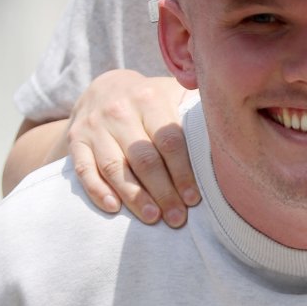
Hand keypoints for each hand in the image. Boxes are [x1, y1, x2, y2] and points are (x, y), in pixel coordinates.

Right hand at [67, 70, 199, 226]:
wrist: (102, 87)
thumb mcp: (170, 93)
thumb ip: (193, 109)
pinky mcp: (76, 141)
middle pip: (144, 157)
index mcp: (149, 98)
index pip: (169, 140)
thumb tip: (230, 131)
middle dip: (163, 191)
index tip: (195, 199)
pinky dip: (98, 190)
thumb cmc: (149, 99)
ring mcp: (94, 126)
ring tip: (152, 218)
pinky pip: (84, 169)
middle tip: (178, 218)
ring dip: (134, 195)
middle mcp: (119, 111)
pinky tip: (114, 209)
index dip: (183, 171)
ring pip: (114, 166)